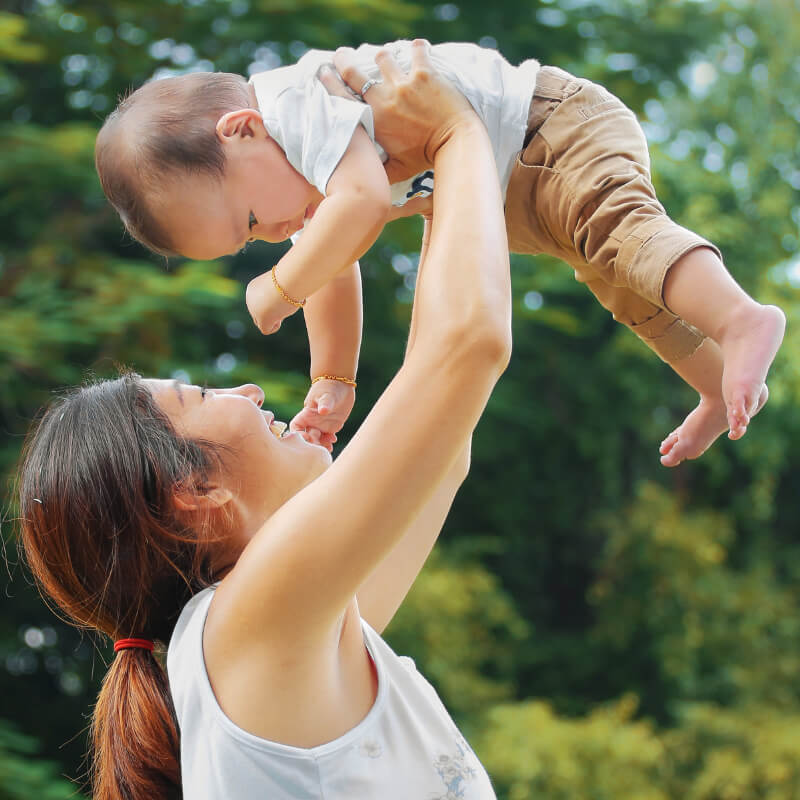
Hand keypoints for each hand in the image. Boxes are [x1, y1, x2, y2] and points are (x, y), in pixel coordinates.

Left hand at [245, 270, 300, 333]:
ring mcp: (254, 310)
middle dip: (270, 312)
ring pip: (261, 322)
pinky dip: (275, 326)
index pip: (258, 303)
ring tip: (283, 308)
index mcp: (252, 288)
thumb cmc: (290, 279)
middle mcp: (249, 299)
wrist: (290, 279)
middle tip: (282, 305)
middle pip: (258, 313)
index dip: (270, 304)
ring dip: (273, 318)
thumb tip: (278, 304)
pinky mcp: (262, 319)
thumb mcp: (280, 285)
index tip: (281, 297)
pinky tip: (281, 316)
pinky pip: (266, 330)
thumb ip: (275, 294)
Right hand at [289, 379, 355, 450]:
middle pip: (307, 438)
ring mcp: (321, 425)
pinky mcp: (330, 426)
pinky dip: (329, 442)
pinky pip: (327, 438)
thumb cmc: (330, 387)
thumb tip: (323, 411)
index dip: (299, 435)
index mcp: (306, 414)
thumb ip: (325, 403)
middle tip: (320, 448)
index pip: (296, 428)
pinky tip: (333, 440)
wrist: (341, 384)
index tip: (308, 438)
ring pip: (317, 440)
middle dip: (312, 445)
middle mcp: (312, 422)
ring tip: (328, 448)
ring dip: (321, 446)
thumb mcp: (327, 394)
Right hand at [325, 39, 474, 183]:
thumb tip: (364, 178)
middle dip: (343, 59)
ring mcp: (404, 83)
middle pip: (353, 70)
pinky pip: (417, 50)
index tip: (323, 72)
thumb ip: (379, 171)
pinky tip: (418, 49)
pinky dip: (417, 48)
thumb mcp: (397, 170)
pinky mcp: (425, 73)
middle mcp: (384, 97)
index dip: (329, 81)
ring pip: (383, 56)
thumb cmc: (425, 158)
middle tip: (341, 55)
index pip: (342, 96)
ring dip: (382, 57)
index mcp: (373, 119)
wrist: (454, 143)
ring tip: (385, 58)